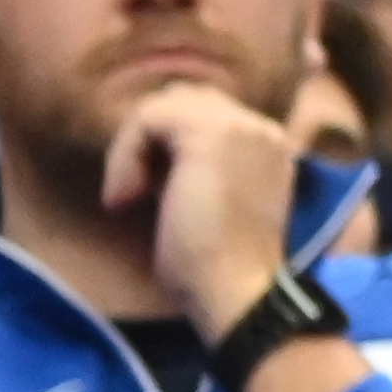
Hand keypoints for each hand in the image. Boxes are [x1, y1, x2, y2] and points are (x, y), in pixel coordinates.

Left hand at [102, 80, 305, 336]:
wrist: (238, 293)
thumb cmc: (216, 269)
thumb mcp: (202, 206)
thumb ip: (189, 170)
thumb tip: (149, 154)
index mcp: (267, 145)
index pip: (205, 112)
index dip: (162, 145)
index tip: (149, 196)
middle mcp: (261, 127)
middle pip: (183, 98)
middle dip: (146, 138)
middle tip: (134, 193)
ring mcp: (241, 126)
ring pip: (162, 105)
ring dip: (131, 149)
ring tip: (128, 199)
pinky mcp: (210, 135)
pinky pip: (147, 119)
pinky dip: (125, 157)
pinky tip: (125, 199)